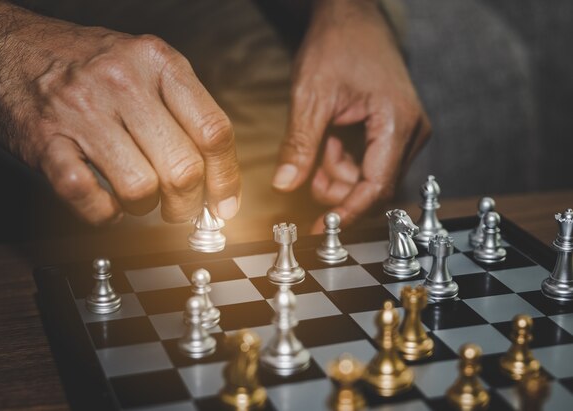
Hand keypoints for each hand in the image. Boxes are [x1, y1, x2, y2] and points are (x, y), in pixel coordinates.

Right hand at [0, 2, 239, 224]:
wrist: (7, 48)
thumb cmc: (86, 63)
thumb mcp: (145, 64)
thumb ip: (183, 110)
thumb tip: (217, 175)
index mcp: (158, 62)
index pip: (213, 131)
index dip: (225, 179)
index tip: (224, 205)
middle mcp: (123, 83)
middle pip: (182, 167)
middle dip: (188, 205)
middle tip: (181, 212)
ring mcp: (82, 112)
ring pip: (141, 188)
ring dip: (145, 208)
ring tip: (137, 196)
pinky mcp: (45, 142)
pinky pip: (88, 197)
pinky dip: (103, 214)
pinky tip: (105, 203)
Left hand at [272, 0, 429, 232]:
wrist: (352, 15)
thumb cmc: (337, 44)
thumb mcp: (310, 96)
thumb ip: (300, 145)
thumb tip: (285, 186)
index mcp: (397, 122)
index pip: (376, 186)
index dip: (347, 212)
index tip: (320, 229)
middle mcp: (410, 130)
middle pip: (373, 184)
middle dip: (336, 185)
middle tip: (305, 169)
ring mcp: (405, 130)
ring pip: (368, 175)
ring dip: (336, 171)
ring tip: (317, 142)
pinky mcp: (394, 129)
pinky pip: (369, 160)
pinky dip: (343, 159)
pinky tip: (328, 139)